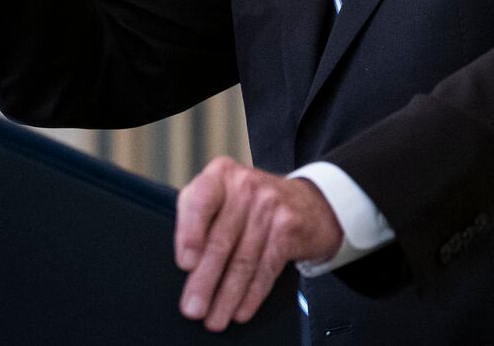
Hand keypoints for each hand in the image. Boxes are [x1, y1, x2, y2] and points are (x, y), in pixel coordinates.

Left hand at [174, 157, 343, 331]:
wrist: (309, 203)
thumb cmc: (252, 205)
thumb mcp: (223, 196)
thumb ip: (197, 218)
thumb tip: (186, 268)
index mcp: (220, 174)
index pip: (199, 200)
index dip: (190, 233)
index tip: (184, 263)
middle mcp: (245, 185)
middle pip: (221, 239)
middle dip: (205, 280)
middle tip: (193, 308)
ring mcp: (270, 204)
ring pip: (243, 260)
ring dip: (227, 296)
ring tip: (215, 318)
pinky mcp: (289, 227)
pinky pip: (266, 268)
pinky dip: (252, 294)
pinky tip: (241, 310)